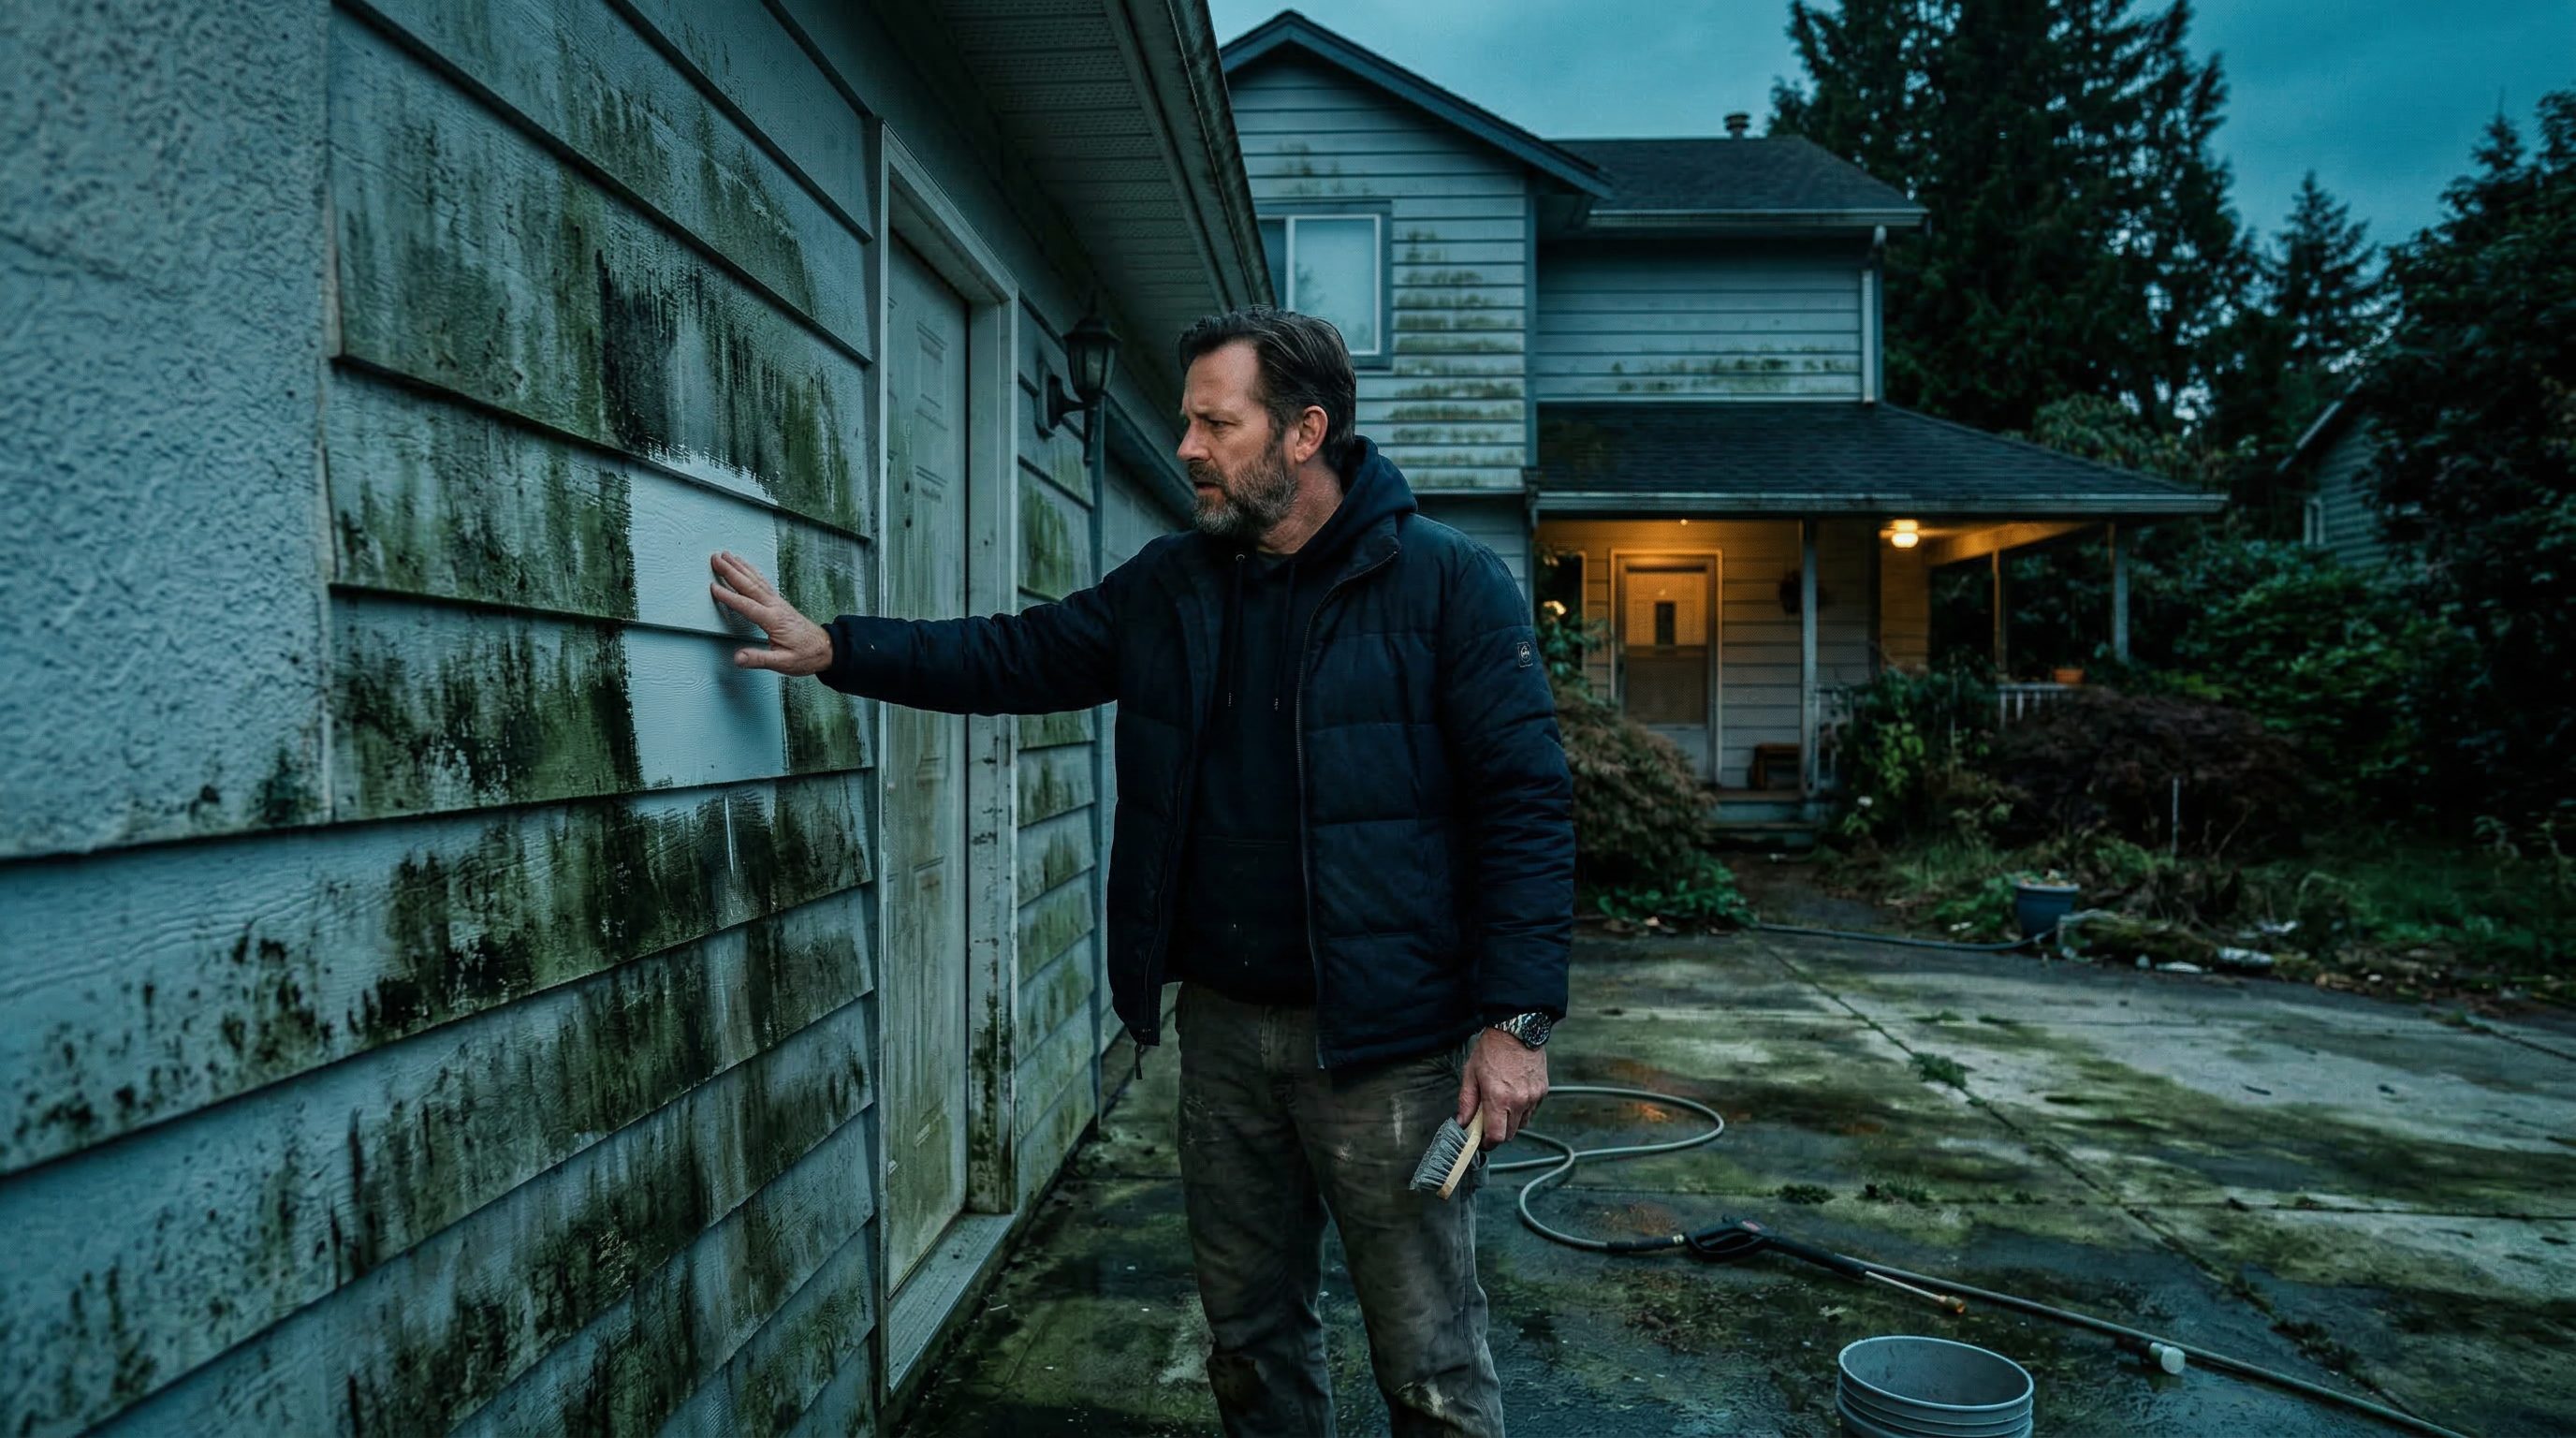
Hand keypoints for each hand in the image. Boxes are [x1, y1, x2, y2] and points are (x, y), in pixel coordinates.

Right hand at [709, 551, 834, 675]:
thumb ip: (759, 659)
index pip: (747, 606)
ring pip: (756, 580)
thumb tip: (737, 658)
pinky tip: (745, 566)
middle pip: (749, 586)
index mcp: (774, 620)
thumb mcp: (783, 663)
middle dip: (731, 571)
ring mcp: (778, 602)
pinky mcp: (779, 602)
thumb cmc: (805, 656)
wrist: (826, 649)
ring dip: (739, 567)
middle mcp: (775, 607)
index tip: (713, 587)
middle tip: (715, 558)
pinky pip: (762, 583)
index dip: (729, 597)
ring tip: (725, 555)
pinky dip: (752, 572)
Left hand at [1457, 1028, 1547, 1145]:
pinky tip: (1514, 1095)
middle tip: (1489, 1121)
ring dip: (1512, 1122)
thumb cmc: (1491, 1049)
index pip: (1497, 1136)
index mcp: (1498, 1098)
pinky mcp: (1542, 1091)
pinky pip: (1532, 1111)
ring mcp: (1533, 1097)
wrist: (1517, 1029)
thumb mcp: (1471, 1073)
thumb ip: (1466, 1101)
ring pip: (1523, 1124)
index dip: (1488, 1142)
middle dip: (1499, 1132)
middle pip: (1510, 1134)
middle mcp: (1519, 1101)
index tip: (1483, 1140)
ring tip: (1502, 1104)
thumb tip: (1462, 1122)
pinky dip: (1523, 1110)